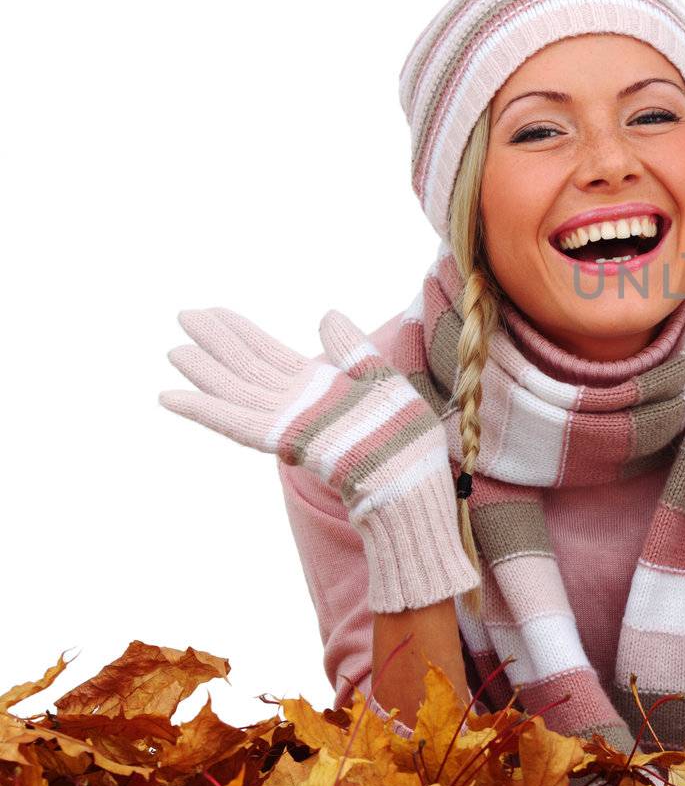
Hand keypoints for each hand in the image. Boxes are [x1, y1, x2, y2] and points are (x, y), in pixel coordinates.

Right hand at [158, 306, 479, 612]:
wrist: (411, 476)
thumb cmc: (404, 435)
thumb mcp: (381, 379)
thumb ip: (351, 349)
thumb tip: (326, 314)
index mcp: (318, 386)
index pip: (269, 351)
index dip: (240, 330)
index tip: (213, 309)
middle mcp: (296, 403)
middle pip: (246, 365)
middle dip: (215, 341)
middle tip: (183, 315)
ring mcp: (287, 422)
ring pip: (234, 391)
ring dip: (203, 372)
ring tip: (173, 350)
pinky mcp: (284, 440)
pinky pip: (236, 423)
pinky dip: (203, 410)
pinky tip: (171, 397)